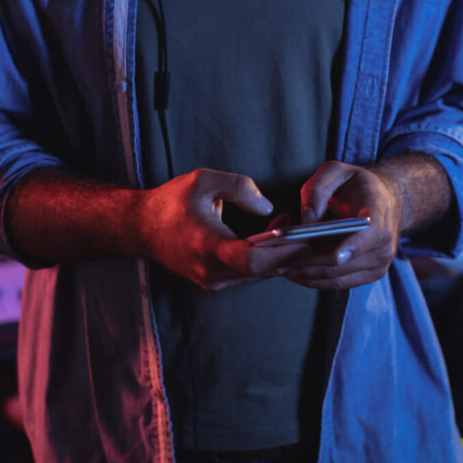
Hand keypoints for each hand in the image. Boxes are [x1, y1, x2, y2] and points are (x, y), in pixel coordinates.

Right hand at [135, 168, 305, 290]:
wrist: (140, 229)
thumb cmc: (170, 201)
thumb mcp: (203, 180)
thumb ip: (239, 188)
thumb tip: (268, 209)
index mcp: (207, 246)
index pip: (251, 260)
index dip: (283, 251)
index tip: (305, 235)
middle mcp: (211, 271)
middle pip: (264, 270)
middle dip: (295, 253)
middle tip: (322, 234)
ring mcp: (213, 281)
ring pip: (261, 275)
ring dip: (285, 256)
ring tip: (306, 231)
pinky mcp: (216, 281)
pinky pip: (251, 274)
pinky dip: (270, 259)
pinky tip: (283, 237)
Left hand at [283, 161, 402, 289]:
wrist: (386, 200)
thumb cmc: (357, 184)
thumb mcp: (337, 171)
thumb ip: (318, 189)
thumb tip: (306, 220)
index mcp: (380, 214)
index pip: (370, 235)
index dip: (351, 247)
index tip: (333, 255)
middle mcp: (384, 245)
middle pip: (342, 262)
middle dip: (307, 262)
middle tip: (276, 260)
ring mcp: (379, 264)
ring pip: (335, 277)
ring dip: (305, 273)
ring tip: (278, 266)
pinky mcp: (370, 276)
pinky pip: (337, 284)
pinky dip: (313, 279)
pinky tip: (293, 271)